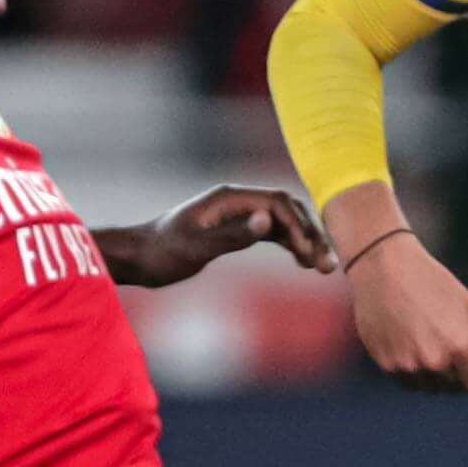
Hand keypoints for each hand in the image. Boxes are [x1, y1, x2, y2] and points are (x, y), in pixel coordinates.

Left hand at [103, 185, 333, 288]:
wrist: (139, 257)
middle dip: (310, 234)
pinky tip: (303, 262)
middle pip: (287, 209)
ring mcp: (238, 214)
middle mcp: (237, 201)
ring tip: (324, 267)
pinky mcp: (236, 228)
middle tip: (328, 265)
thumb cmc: (162, 253)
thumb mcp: (196, 247)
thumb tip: (269, 221)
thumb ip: (233, 235)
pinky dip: (290, 245)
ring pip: (283, 222)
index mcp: (229, 198)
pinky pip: (273, 231)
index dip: (299, 227)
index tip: (309, 255)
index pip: (278, 204)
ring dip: (305, 241)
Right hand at [350, 230, 467, 391]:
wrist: (384, 267)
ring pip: (428, 387)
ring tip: (425, 340)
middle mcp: (434, 361)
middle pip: (453, 387)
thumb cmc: (431, 282)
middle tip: (444, 343)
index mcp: (460, 345)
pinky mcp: (386, 365)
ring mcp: (408, 366)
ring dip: (431, 374)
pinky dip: (410, 371)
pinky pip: (406, 380)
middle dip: (455, 372)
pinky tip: (408, 342)